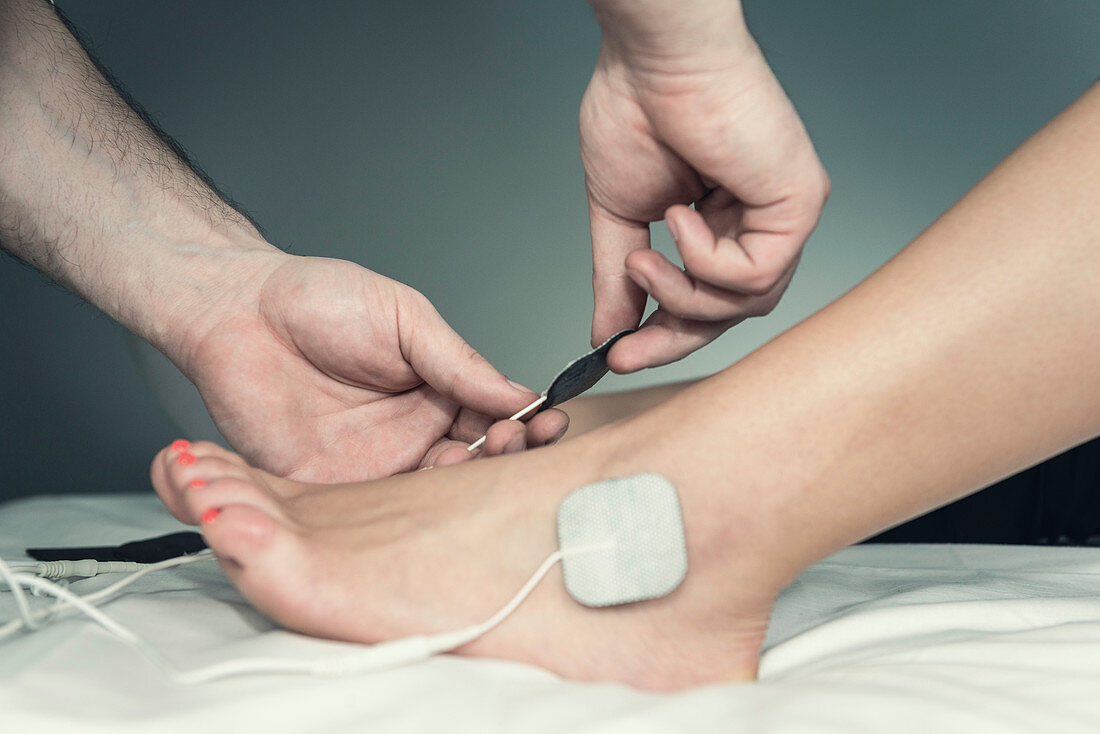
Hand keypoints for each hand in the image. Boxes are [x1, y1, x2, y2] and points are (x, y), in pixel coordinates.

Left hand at [176, 253, 565, 481]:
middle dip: (503, 461)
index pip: (497, 420)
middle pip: (474, 465)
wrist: (233, 312)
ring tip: (471, 464)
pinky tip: (424, 506)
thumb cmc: (318, 299)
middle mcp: (413, 435)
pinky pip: (371, 518)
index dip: (526, 428)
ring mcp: (375, 467)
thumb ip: (459, 362)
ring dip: (460, 489)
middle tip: (510, 446)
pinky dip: (402, 519)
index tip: (548, 426)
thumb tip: (520, 394)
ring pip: (432, 496)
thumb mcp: (405, 319)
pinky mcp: (331, 492)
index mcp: (439, 392)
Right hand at [580, 31, 828, 371]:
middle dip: (673, 336)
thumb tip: (607, 333)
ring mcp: (786, 215)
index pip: (707, 300)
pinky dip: (705, 259)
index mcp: (725, 221)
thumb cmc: (638, 110)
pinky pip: (755, 275)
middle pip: (731, 312)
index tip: (617, 356)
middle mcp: (762, 221)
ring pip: (746, 304)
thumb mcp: (621, 216)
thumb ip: (618, 279)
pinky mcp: (800, 204)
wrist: (653, 60)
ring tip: (643, 258)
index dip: (663, 335)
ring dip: (682, 294)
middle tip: (624, 353)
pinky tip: (682, 217)